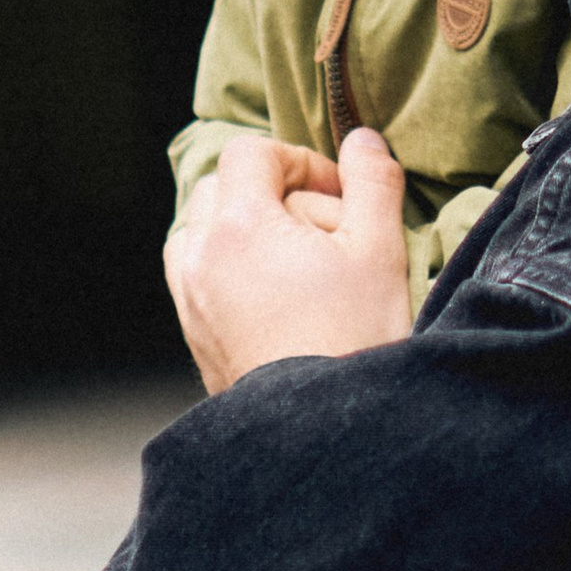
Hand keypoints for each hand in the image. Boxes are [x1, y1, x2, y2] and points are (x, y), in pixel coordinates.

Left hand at [167, 126, 411, 392]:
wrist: (322, 430)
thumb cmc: (352, 342)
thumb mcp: (379, 251)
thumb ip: (373, 183)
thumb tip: (364, 141)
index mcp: (239, 227)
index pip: (251, 154)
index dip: (299, 160)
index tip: (337, 193)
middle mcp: (200, 258)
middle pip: (222, 188)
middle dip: (273, 194)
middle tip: (325, 229)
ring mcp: (190, 299)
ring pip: (203, 232)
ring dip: (245, 230)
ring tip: (297, 262)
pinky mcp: (194, 334)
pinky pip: (200, 276)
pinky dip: (230, 268)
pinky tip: (279, 298)